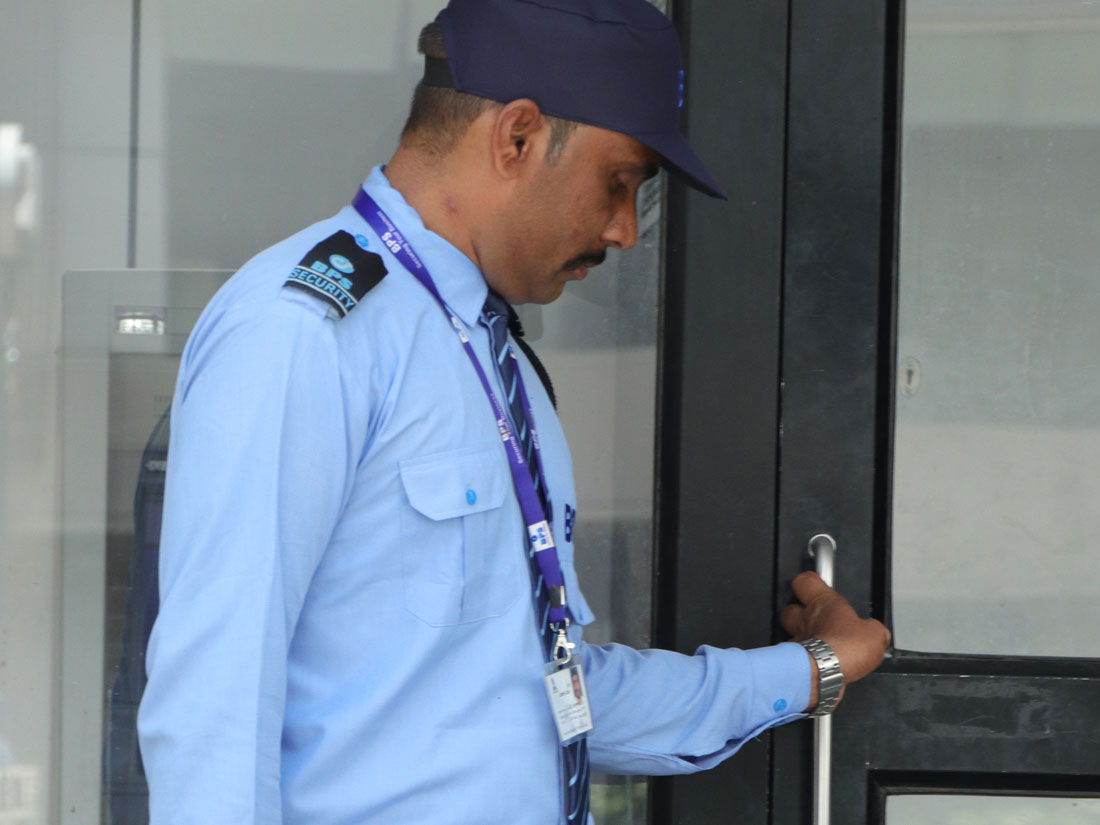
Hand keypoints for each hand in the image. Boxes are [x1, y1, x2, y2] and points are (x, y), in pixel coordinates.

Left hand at [779, 571, 889, 711]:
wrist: (825, 674)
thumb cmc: (843, 649)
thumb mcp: (874, 634)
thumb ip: (873, 629)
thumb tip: (878, 633)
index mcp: (823, 603)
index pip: (805, 581)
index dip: (810, 581)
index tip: (815, 583)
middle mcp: (805, 619)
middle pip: (791, 608)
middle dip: (800, 612)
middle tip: (815, 617)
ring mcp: (797, 639)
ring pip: (791, 632)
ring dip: (802, 637)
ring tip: (817, 644)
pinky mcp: (794, 661)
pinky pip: (795, 656)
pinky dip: (804, 659)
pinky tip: (817, 664)